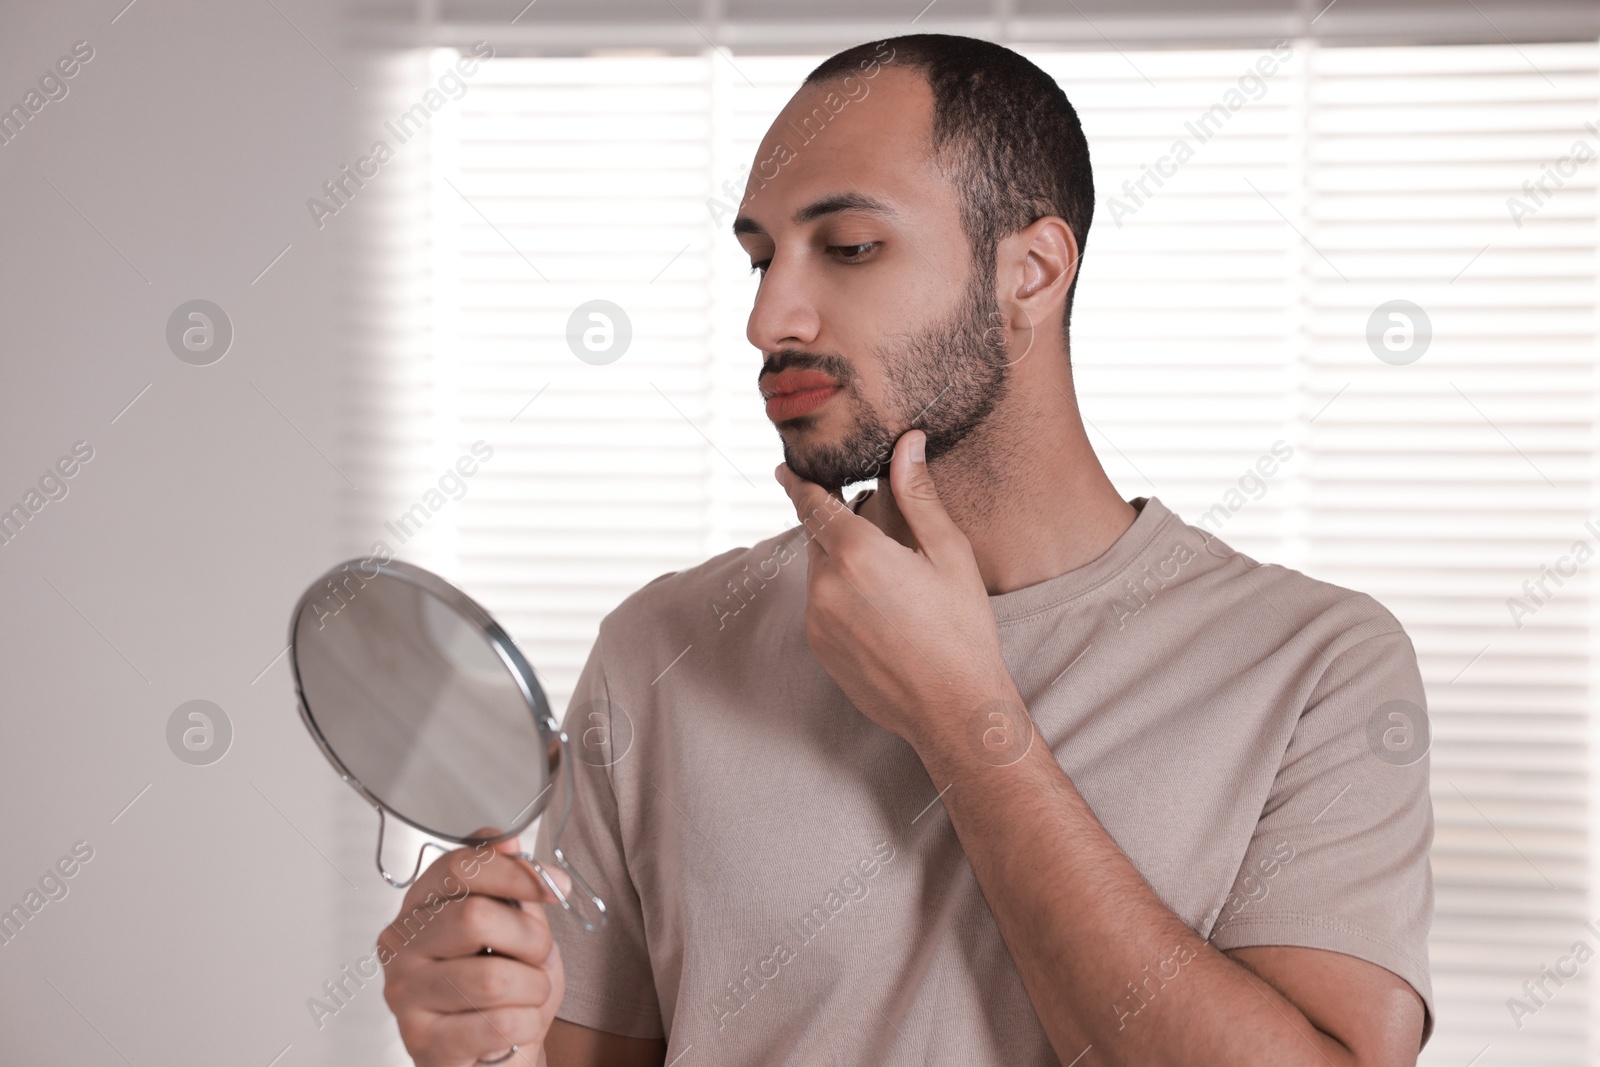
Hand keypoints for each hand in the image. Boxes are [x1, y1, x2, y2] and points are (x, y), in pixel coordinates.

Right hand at [380, 833, 570, 1066]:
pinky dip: (527, 1025)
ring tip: (525, 996)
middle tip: (536, 956)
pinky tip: (513, 1027)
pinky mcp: (421, 1042)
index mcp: (421, 906)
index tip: (553, 886)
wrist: (496, 1055)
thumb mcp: (515, 927)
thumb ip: (513, 884)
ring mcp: (404, 995)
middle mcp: (401, 946)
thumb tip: (510, 842)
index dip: (515, 872)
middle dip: (530, 940)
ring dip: (533, 988)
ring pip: (493, 978)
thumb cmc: (505, 990)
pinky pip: (499, 1023)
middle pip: (475, 918)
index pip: (459, 867)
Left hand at [775, 430, 1017, 752]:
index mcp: (857, 554)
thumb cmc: (961, 631)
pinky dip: (840, 597)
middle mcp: (825, 586)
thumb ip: (918, 496)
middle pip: (817, 537)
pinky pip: (821, 608)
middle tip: (865, 522)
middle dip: (834, 525)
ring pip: (819, 574)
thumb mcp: (948, 555)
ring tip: (885, 576)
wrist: (954, 710)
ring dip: (840, 563)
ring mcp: (817, 622)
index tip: (786, 468)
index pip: (814, 503)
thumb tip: (907, 444)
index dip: (799, 482)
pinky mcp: (819, 650)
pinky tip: (880, 611)